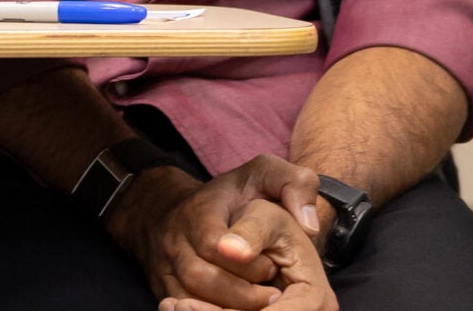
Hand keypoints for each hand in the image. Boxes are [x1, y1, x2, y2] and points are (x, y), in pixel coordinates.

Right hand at [110, 154, 327, 310]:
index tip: (273, 268)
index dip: (247, 264)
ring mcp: (165, 265)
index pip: (214, 244)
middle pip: (199, 277)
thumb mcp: (265, 174)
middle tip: (274, 295)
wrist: (174, 205)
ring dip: (227, 308)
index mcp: (199, 210)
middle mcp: (175, 239)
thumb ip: (293, 184)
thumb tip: (309, 224)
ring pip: (188, 297)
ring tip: (261, 306)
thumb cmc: (231, 195)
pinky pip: (181, 308)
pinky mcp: (164, 286)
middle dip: (241, 293)